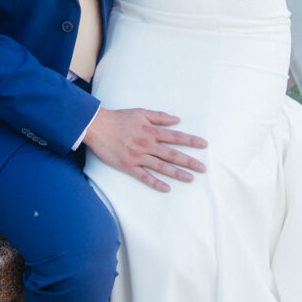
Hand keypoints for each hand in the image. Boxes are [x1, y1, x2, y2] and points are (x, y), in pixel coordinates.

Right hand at [84, 108, 206, 192]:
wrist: (97, 126)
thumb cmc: (119, 118)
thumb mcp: (141, 112)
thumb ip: (160, 116)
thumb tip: (177, 120)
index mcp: (151, 130)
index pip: (175, 136)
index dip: (191, 141)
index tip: (204, 145)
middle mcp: (147, 144)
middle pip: (172, 154)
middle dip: (189, 161)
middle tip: (203, 168)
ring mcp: (138, 156)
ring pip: (161, 167)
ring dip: (177, 174)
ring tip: (190, 179)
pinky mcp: (128, 166)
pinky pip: (144, 177)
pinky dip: (155, 183)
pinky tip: (166, 188)